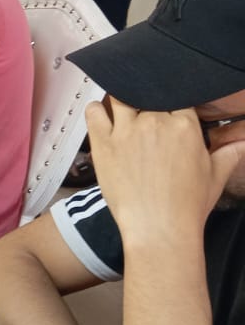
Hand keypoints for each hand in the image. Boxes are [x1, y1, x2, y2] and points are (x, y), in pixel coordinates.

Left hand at [87, 98, 244, 246]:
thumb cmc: (187, 205)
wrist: (158, 227)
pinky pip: (94, 113)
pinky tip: (101, 114)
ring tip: (122, 111)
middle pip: (147, 96)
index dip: (171, 103)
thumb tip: (243, 142)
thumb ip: (229, 152)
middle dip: (147, 103)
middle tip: (144, 116)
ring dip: (120, 101)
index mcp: (184, 125)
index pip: (176, 98)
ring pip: (118, 98)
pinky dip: (96, 109)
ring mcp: (126, 131)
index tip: (166, 111)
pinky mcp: (103, 143)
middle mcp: (154, 122)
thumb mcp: (215, 176)